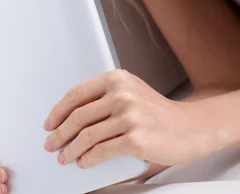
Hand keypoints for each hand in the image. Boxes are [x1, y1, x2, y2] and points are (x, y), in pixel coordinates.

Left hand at [42, 69, 215, 168]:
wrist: (190, 127)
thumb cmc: (157, 111)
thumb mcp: (130, 91)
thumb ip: (104, 96)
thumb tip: (70, 115)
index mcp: (116, 79)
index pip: (76, 93)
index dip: (58, 110)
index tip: (50, 123)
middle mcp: (121, 94)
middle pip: (78, 116)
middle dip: (60, 133)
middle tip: (51, 143)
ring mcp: (129, 116)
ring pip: (87, 135)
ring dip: (70, 150)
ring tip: (64, 157)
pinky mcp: (135, 139)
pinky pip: (102, 151)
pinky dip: (88, 159)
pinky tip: (83, 162)